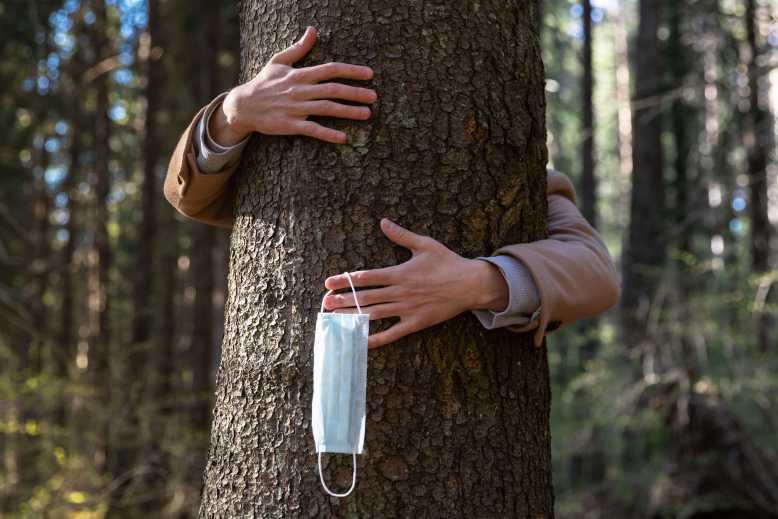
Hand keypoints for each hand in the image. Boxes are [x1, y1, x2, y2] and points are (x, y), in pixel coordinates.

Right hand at [209, 26, 376, 145]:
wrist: (243, 105)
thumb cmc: (264, 83)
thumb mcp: (279, 61)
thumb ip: (299, 48)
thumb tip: (313, 30)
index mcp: (299, 75)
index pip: (330, 70)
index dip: (350, 71)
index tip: (369, 74)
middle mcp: (300, 90)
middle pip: (332, 89)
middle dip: (355, 92)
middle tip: (374, 96)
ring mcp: (295, 108)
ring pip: (326, 109)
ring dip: (348, 111)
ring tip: (367, 114)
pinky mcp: (290, 125)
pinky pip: (312, 130)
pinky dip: (328, 134)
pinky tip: (343, 138)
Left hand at [323, 219, 509, 347]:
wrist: (471, 284)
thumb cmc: (448, 262)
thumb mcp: (424, 244)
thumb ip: (401, 235)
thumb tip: (383, 222)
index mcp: (400, 273)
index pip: (366, 277)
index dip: (345, 280)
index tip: (329, 283)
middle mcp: (400, 292)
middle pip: (366, 297)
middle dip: (343, 300)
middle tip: (324, 303)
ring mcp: (407, 309)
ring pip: (374, 314)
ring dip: (353, 317)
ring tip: (335, 319)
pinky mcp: (416, 323)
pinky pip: (392, 333)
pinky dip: (376, 338)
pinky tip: (361, 341)